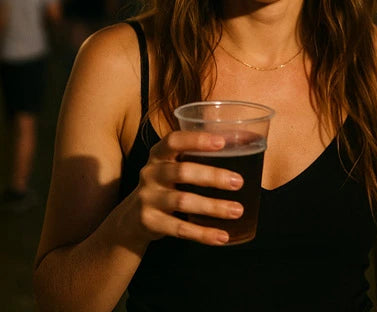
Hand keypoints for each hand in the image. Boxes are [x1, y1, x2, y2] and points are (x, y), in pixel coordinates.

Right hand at [126, 130, 243, 248]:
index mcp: (159, 154)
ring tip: (237, 210)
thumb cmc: (164, 184)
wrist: (131, 219)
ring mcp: (148, 198)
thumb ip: (197, 156)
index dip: (197, 140)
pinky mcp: (150, 222)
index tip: (222, 142)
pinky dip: (202, 233)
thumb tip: (245, 142)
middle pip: (182, 172)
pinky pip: (179, 228)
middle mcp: (151, 173)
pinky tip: (221, 236)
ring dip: (213, 206)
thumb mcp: (172, 166)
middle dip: (213, 176)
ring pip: (183, 200)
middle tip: (238, 182)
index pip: (174, 140)